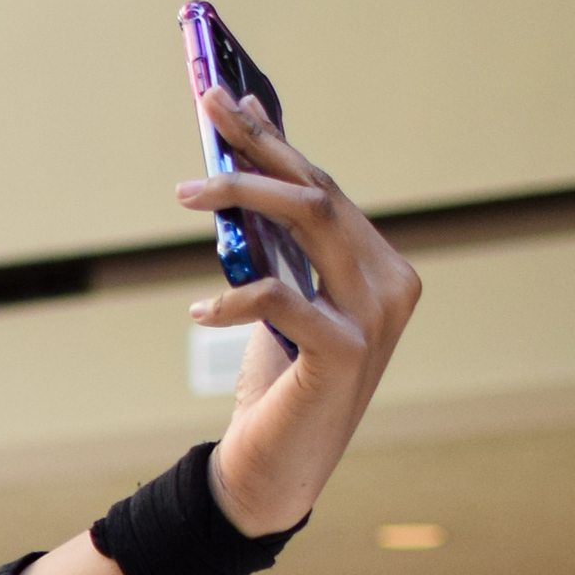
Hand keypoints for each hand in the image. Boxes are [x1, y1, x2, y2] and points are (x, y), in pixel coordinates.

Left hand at [180, 86, 421, 536]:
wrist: (277, 473)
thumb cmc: (276, 385)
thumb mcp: (278, 304)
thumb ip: (272, 249)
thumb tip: (232, 175)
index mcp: (379, 265)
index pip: (323, 188)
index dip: (274, 142)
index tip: (230, 101)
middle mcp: (390, 282)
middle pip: (318, 193)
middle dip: (258, 148)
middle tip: (208, 110)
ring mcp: (376, 317)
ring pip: (310, 223)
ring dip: (242, 197)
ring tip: (185, 193)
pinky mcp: (346, 353)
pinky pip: (283, 301)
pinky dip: (235, 298)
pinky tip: (199, 309)